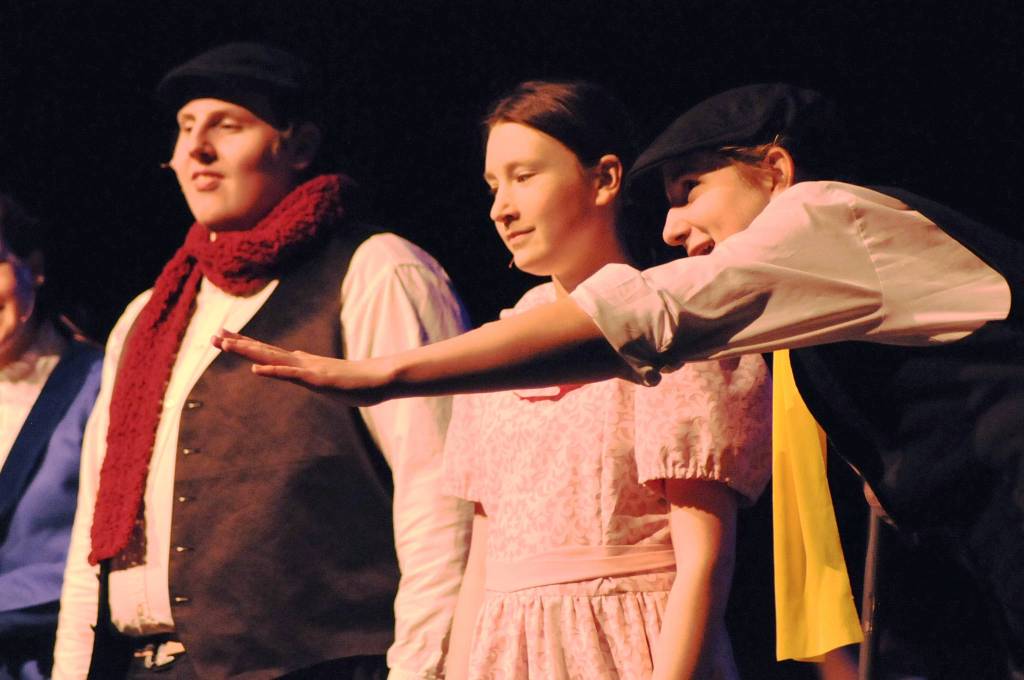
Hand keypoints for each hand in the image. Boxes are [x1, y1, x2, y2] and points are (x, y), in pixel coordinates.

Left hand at [212, 329, 392, 404]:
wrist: (379, 379)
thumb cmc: (355, 380)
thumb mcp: (325, 375)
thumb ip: (308, 366)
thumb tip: (297, 356)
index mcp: (301, 363)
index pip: (267, 352)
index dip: (245, 344)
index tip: (223, 337)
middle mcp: (301, 362)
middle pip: (264, 351)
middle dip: (237, 344)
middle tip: (212, 336)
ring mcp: (308, 370)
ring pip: (272, 358)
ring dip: (248, 351)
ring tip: (225, 345)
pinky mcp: (317, 380)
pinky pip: (291, 375)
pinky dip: (273, 371)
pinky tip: (256, 369)